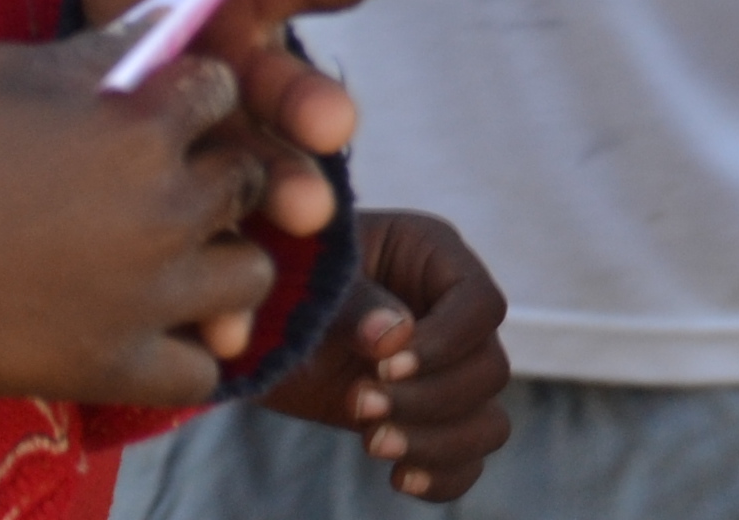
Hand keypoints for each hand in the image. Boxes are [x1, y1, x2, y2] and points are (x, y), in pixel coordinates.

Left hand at [0, 0, 407, 240]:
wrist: (127, 76)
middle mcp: (259, 64)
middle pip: (294, 77)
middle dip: (315, 98)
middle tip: (333, 120)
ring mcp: (248, 134)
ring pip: (280, 160)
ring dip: (292, 186)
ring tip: (295, 214)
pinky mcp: (227, 197)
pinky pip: (243, 229)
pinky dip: (244, 265)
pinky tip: (243, 295)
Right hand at [0, 35, 282, 403]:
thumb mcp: (12, 71)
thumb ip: (101, 52)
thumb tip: (167, 23)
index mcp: (143, 128)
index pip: (224, 90)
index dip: (195, 94)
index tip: (167, 109)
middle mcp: (164, 207)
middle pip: (249, 178)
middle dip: (218, 171)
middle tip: (170, 184)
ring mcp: (145, 292)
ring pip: (249, 274)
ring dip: (221, 260)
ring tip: (177, 258)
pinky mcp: (111, 364)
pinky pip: (197, 374)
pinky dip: (186, 353)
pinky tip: (155, 331)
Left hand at [266, 210, 511, 499]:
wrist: (248, 327)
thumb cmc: (278, 286)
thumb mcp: (308, 283)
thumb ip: (351, 302)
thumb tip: (393, 339)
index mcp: (434, 259)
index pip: (481, 305)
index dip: (444, 344)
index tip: (384, 367)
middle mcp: (451, 315)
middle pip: (490, 369)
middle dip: (428, 399)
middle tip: (357, 404)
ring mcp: (443, 370)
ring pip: (487, 420)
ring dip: (436, 442)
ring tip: (372, 442)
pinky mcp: (424, 418)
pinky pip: (466, 458)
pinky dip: (444, 475)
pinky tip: (400, 478)